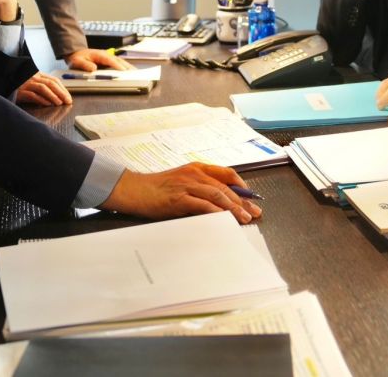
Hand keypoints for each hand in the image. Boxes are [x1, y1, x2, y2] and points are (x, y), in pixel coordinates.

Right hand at [15, 71, 71, 106]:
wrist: (4, 84)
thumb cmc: (21, 87)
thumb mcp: (34, 84)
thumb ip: (45, 87)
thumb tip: (59, 97)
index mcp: (38, 75)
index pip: (54, 80)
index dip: (63, 89)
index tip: (68, 97)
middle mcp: (33, 77)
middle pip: (50, 83)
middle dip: (61, 93)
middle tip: (67, 101)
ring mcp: (26, 84)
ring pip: (42, 88)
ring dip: (52, 96)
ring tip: (59, 103)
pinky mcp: (20, 91)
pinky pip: (32, 95)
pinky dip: (41, 99)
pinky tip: (47, 104)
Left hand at [66, 48, 134, 71]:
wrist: (76, 53)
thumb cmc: (77, 58)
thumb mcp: (77, 62)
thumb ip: (84, 65)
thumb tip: (93, 69)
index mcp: (99, 54)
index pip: (110, 60)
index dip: (117, 66)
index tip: (123, 72)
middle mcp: (106, 55)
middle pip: (119, 61)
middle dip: (127, 67)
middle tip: (134, 75)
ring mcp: (109, 57)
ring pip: (121, 62)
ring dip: (128, 68)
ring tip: (135, 74)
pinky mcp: (109, 61)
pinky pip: (119, 64)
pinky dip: (125, 68)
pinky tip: (129, 72)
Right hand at [100, 162, 262, 223]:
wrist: (133, 190)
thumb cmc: (156, 189)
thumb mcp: (181, 182)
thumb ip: (200, 187)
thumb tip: (221, 201)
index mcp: (197, 168)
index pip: (226, 174)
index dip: (242, 186)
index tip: (251, 198)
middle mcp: (194, 174)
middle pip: (225, 187)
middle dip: (243, 201)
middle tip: (254, 212)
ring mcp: (187, 185)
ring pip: (217, 195)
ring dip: (233, 208)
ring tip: (244, 218)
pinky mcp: (179, 198)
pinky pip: (202, 205)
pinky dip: (216, 212)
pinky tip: (224, 219)